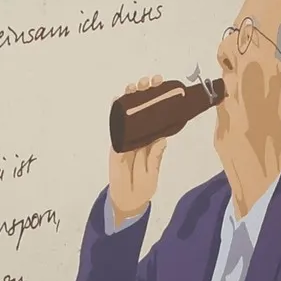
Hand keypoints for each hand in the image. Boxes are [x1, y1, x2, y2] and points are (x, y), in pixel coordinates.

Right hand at [108, 74, 168, 224]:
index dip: (160, 102)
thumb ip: (155, 155)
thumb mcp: (153, 170)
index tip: (165, 86)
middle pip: (142, 111)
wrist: (128, 200)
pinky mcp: (115, 145)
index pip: (157, 116)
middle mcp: (139, 136)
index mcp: (151, 140)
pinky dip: (115, 114)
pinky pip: (115, 127)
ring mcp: (126, 139)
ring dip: (130, 99)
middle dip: (145, 94)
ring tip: (134, 85)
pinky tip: (117, 100)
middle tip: (151, 80)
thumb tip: (162, 137)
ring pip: (128, 115)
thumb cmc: (144, 185)